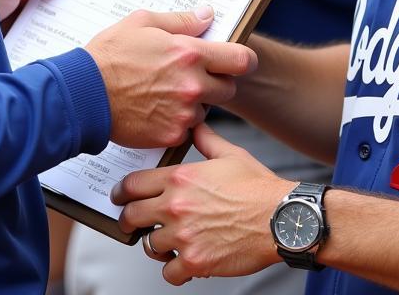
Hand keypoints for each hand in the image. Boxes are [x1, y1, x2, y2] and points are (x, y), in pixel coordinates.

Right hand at [85, 8, 256, 148]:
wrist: (83, 94)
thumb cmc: (110, 55)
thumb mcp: (142, 23)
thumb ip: (181, 21)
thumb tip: (207, 15)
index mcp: (189, 53)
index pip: (241, 59)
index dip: (242, 60)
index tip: (236, 61)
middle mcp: (192, 85)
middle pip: (228, 87)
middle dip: (215, 81)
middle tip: (191, 76)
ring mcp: (183, 113)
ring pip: (206, 109)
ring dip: (195, 102)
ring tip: (165, 92)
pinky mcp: (171, 135)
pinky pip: (187, 128)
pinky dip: (177, 121)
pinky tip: (156, 109)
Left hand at [113, 123, 290, 284]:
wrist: (280, 218)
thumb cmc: (257, 187)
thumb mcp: (230, 154)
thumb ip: (206, 139)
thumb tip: (196, 126)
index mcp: (181, 178)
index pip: (133, 184)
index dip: (121, 192)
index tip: (119, 197)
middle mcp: (176, 206)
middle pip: (132, 216)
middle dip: (128, 220)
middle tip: (132, 223)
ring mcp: (184, 235)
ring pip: (148, 245)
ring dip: (155, 245)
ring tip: (166, 243)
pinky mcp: (195, 261)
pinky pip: (168, 273)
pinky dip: (174, 270)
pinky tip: (183, 262)